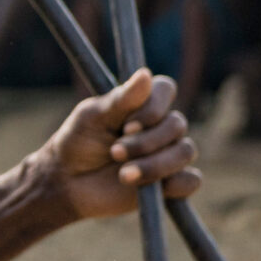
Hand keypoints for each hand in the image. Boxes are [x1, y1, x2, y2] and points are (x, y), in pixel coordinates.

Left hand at [38, 68, 201, 219]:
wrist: (69, 182)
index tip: (127, 125)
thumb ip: (119, 100)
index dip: (153, 107)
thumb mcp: (92, 118)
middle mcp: (161, 125)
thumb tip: (145, 73)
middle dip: (145, 142)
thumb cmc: (78, 142)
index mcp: (142, 103)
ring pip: (184, 152)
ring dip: (154, 164)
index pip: (165, 89)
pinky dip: (173, 184)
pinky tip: (146, 187)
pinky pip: (191, 180)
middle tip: (114, 152)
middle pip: (177, 124)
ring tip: (123, 175)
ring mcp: (168, 153)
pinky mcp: (172, 182)